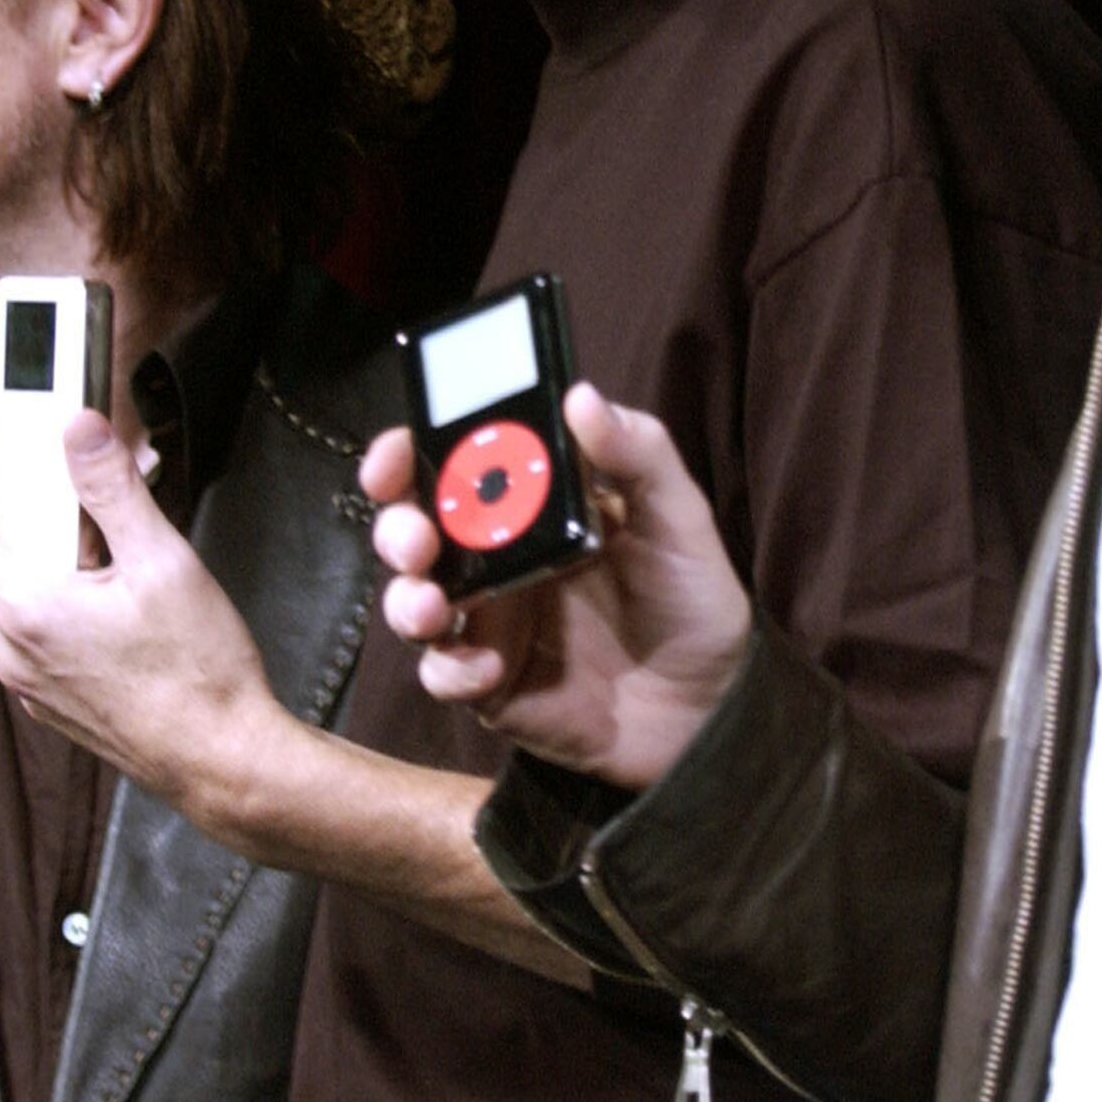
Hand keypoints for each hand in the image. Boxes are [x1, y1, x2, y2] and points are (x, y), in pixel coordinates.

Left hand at [0, 414, 299, 843]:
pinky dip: (41, 598)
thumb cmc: (198, 676)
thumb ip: (113, 490)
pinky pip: (21, 636)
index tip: (11, 458)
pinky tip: (100, 588)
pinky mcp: (51, 701)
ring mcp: (28, 683)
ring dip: (22, 557)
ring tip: (87, 535)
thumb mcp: (163, 562)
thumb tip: (81, 431)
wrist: (222, 763)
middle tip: (51, 486)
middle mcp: (12, 653)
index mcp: (27, 613)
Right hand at [362, 384, 751, 789]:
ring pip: (412, 601)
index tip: (393, 457)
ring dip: (406, 599)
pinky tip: (489, 669)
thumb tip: (581, 395)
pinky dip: (452, 670)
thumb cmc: (692, 598)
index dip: (407, 453)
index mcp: (531, 504)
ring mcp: (489, 621)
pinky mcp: (490, 682)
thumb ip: (638, 453)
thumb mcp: (679, 517)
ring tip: (432, 608)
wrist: (708, 706)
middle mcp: (496, 557)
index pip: (451, 463)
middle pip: (415, 530)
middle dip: (397, 529)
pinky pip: (444, 674)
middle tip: (415, 541)